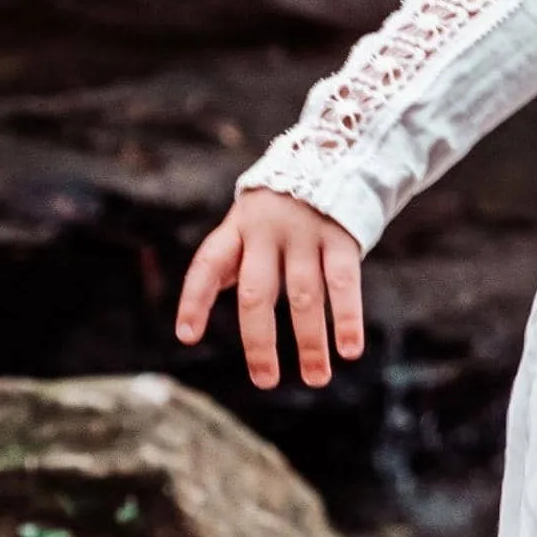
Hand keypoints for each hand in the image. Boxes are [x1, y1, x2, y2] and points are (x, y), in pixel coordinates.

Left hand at [175, 186, 365, 388]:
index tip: (187, 336)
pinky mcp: (341, 235)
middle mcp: (266, 230)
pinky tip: (349, 350)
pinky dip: (347, 318)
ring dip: (310, 342)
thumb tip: (191, 322)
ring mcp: (305, 232)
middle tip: (265, 381)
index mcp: (237, 228)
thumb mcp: (246, 226)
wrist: (334, 155)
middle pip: (257, 292)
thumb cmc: (281, 210)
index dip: (194, 300)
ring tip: (316, 379)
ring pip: (304, 296)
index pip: (207, 265)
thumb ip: (229, 265)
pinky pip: (343, 283)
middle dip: (259, 341)